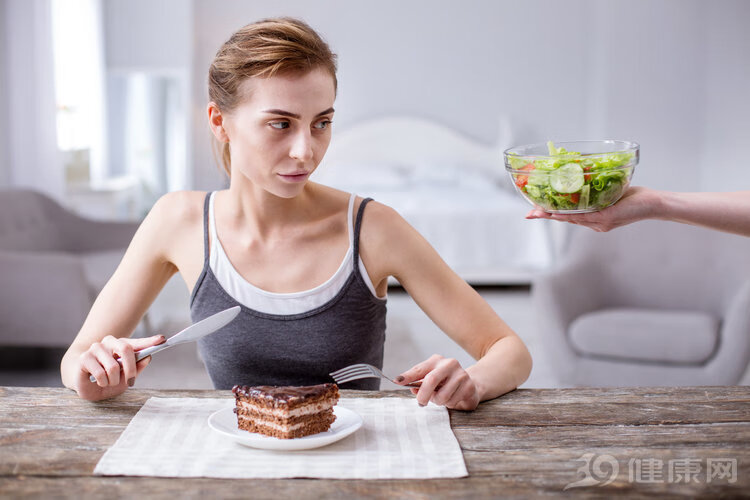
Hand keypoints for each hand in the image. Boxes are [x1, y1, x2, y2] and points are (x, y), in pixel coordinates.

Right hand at [74, 334, 164, 399]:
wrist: (83, 384)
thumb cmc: (106, 380)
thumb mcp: (125, 378)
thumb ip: (136, 368)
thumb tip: (147, 358)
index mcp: (120, 345)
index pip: (137, 342)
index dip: (150, 341)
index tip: (162, 339)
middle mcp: (109, 343)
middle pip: (126, 349)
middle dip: (131, 369)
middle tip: (131, 381)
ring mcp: (96, 348)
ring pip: (113, 366)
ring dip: (113, 381)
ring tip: (108, 383)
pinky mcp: (84, 357)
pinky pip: (100, 373)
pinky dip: (103, 382)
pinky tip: (99, 382)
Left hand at [395, 354, 480, 410]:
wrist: (471, 384)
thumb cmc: (446, 383)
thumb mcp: (431, 381)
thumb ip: (420, 384)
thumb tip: (412, 389)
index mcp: (436, 361)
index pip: (419, 369)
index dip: (407, 376)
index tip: (397, 381)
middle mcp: (449, 364)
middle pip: (431, 380)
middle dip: (423, 395)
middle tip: (421, 402)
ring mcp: (461, 374)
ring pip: (442, 395)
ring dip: (439, 402)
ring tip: (442, 398)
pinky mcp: (469, 386)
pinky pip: (452, 401)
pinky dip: (450, 404)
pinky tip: (454, 398)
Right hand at [525, 186, 656, 231]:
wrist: (655, 204)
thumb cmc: (637, 197)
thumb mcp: (612, 192)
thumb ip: (598, 189)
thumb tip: (584, 175)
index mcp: (595, 218)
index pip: (568, 215)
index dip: (551, 213)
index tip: (534, 211)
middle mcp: (595, 224)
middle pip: (565, 219)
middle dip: (545, 216)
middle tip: (528, 214)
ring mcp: (600, 223)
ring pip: (571, 219)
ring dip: (553, 216)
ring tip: (538, 212)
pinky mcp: (606, 219)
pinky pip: (583, 217)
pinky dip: (568, 215)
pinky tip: (558, 213)